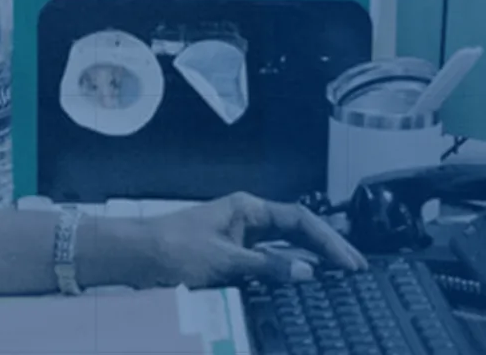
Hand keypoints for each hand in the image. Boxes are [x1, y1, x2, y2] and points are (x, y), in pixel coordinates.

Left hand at [134, 192, 366, 288]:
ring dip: (311, 260)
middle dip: (327, 248)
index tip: (352, 263)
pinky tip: (303, 286)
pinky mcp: (231, 257)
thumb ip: (266, 266)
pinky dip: (288, 272)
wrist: (137, 257)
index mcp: (247, 208)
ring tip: (341, 279)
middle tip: (357, 270)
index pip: (299, 219)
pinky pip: (268, 262)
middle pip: (297, 230)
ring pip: (285, 246)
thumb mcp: (224, 261)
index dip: (329, 240)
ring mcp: (240, 238)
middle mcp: (246, 219)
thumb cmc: (176, 250)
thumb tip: (308, 271)